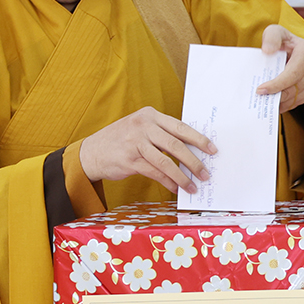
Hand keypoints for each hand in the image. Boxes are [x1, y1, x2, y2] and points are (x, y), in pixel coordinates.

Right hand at [78, 107, 216, 193]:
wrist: (91, 152)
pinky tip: (175, 188)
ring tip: (193, 186)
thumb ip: (160, 133)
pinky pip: (155, 173)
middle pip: (175, 144)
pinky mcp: (130, 160)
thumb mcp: (139, 128)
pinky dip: (168, 182)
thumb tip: (190, 149)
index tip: (212, 149)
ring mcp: (135, 142)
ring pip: (166, 161)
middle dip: (194, 161)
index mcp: (149, 115)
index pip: (180, 126)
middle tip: (206, 173)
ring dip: (182, 176)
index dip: (198, 139)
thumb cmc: (120, 141)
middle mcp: (143, 126)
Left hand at [255, 25, 303, 113]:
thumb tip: (268, 50)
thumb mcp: (274, 32)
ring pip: (297, 96)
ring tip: (265, 101)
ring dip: (281, 101)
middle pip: (295, 88)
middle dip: (277, 95)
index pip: (293, 74)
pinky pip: (299, 100)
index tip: (261, 90)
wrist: (290, 46)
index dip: (277, 84)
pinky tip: (274, 102)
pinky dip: (286, 103)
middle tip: (260, 98)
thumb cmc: (281, 39)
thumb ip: (271, 37)